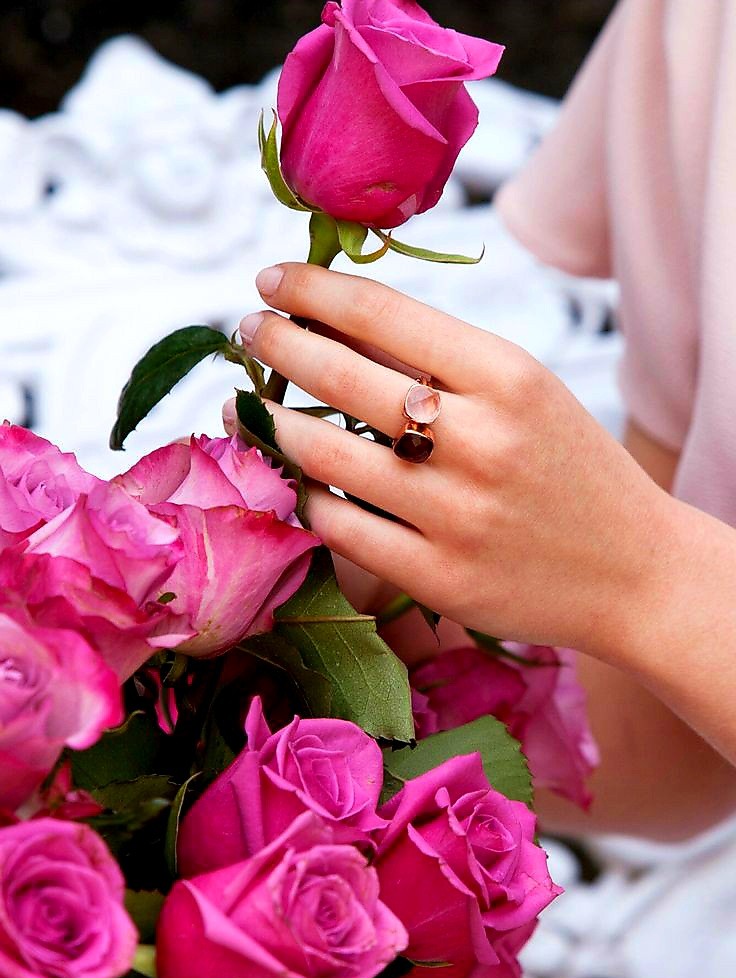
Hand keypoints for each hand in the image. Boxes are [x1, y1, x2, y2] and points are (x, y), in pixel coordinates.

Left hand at [236, 263, 677, 665]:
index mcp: (508, 377)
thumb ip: (441, 360)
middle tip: (248, 331)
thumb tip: (333, 322)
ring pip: (323, 453)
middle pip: (341, 374)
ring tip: (251, 407)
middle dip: (276, 343)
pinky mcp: (439, 578)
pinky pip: (339, 527)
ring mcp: (457, 515)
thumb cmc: (571, 470)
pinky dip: (306, 496)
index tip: (272, 279)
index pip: (382, 312)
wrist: (633, 572)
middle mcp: (480, 440)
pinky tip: (297, 478)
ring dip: (270, 422)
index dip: (312, 289)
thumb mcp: (526, 393)